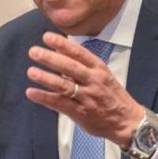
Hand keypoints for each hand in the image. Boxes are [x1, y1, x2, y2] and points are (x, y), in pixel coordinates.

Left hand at [25, 32, 144, 146]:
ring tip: (31, 71)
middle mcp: (93, 81)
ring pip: (64, 86)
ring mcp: (87, 97)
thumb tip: (58, 51)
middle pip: (70, 67)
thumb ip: (81, 65)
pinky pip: (60, 104)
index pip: (79, 53)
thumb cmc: (111, 95)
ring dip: (46, 78)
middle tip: (34, 52)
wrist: (127, 121)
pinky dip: (45, 98)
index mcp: (99, 69)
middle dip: (50, 58)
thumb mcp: (102, 75)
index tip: (47, 37)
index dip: (63, 44)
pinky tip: (32, 93)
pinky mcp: (81, 113)